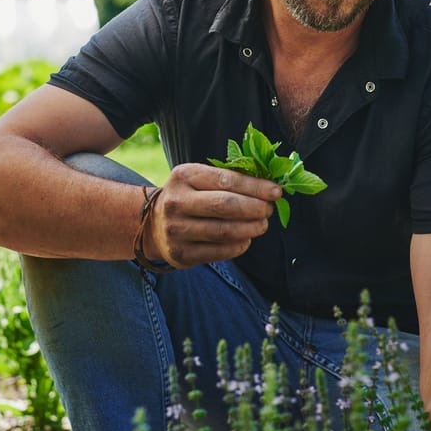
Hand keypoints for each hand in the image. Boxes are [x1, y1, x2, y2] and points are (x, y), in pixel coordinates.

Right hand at [144, 163, 279, 267]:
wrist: (153, 224)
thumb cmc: (188, 196)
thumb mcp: (199, 179)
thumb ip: (229, 180)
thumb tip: (270, 188)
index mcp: (184, 176)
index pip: (226, 180)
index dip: (256, 187)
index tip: (277, 191)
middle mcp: (176, 202)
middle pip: (226, 206)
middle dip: (255, 208)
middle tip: (269, 210)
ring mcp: (176, 230)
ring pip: (225, 231)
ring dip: (251, 228)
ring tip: (262, 225)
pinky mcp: (181, 254)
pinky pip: (220, 252)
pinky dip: (239, 246)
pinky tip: (246, 239)